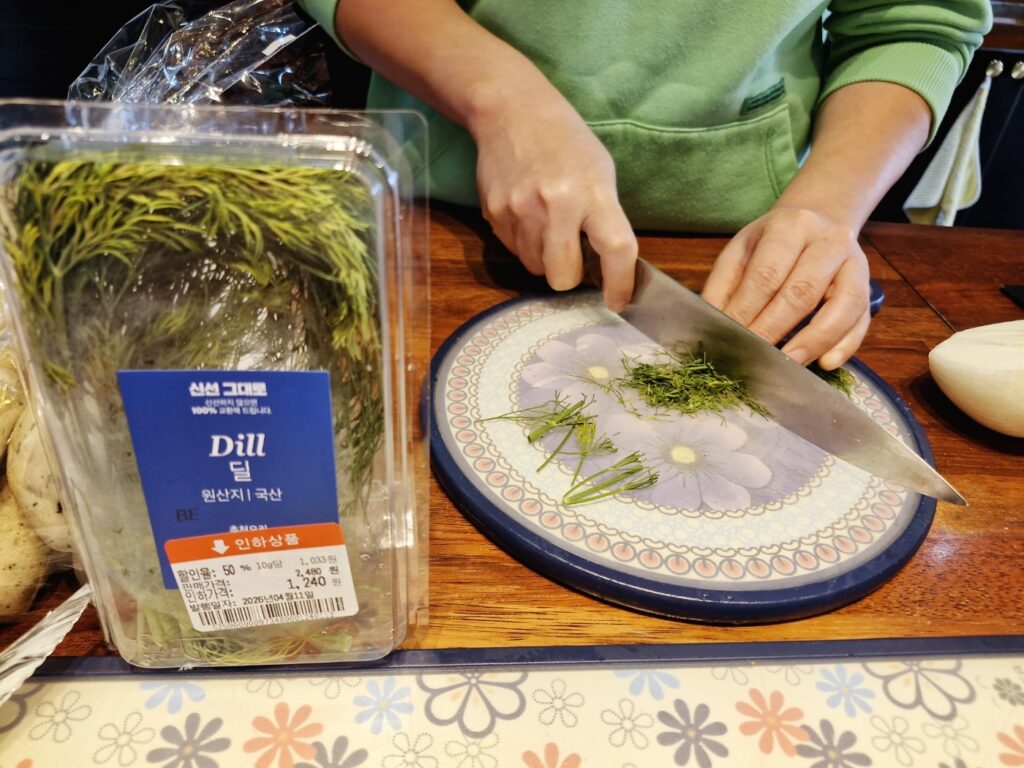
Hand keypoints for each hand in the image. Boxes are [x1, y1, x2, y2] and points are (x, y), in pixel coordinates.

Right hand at [471, 93, 636, 310]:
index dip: (619, 284)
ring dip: (544, 258)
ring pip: (535, 269)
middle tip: (571, 255)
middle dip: (569, 276)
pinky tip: (526, 213)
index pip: (616, 249)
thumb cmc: (566, 142)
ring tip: (546, 224)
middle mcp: (556, 204)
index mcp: (592, 192)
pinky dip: (524, 243)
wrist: (512, 111)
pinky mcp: (495, 214)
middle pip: (563, 278)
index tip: (617, 301)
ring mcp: (520, 211)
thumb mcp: (600, 171)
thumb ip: (604, 217)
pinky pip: (514, 251)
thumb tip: (604, 267)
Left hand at [701, 206, 870, 368]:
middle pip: (802, 292)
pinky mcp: (867, 288)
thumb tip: (710, 324)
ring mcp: (854, 264)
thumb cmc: (772, 245)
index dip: (748, 310)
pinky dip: (845, 344)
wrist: (816, 225)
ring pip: (842, 306)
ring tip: (788, 363)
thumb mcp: (741, 252)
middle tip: (753, 356)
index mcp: (790, 226)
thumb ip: (723, 287)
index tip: (731, 337)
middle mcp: (829, 240)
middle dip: (774, 329)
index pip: (767, 274)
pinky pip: (861, 319)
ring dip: (813, 341)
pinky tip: (825, 363)